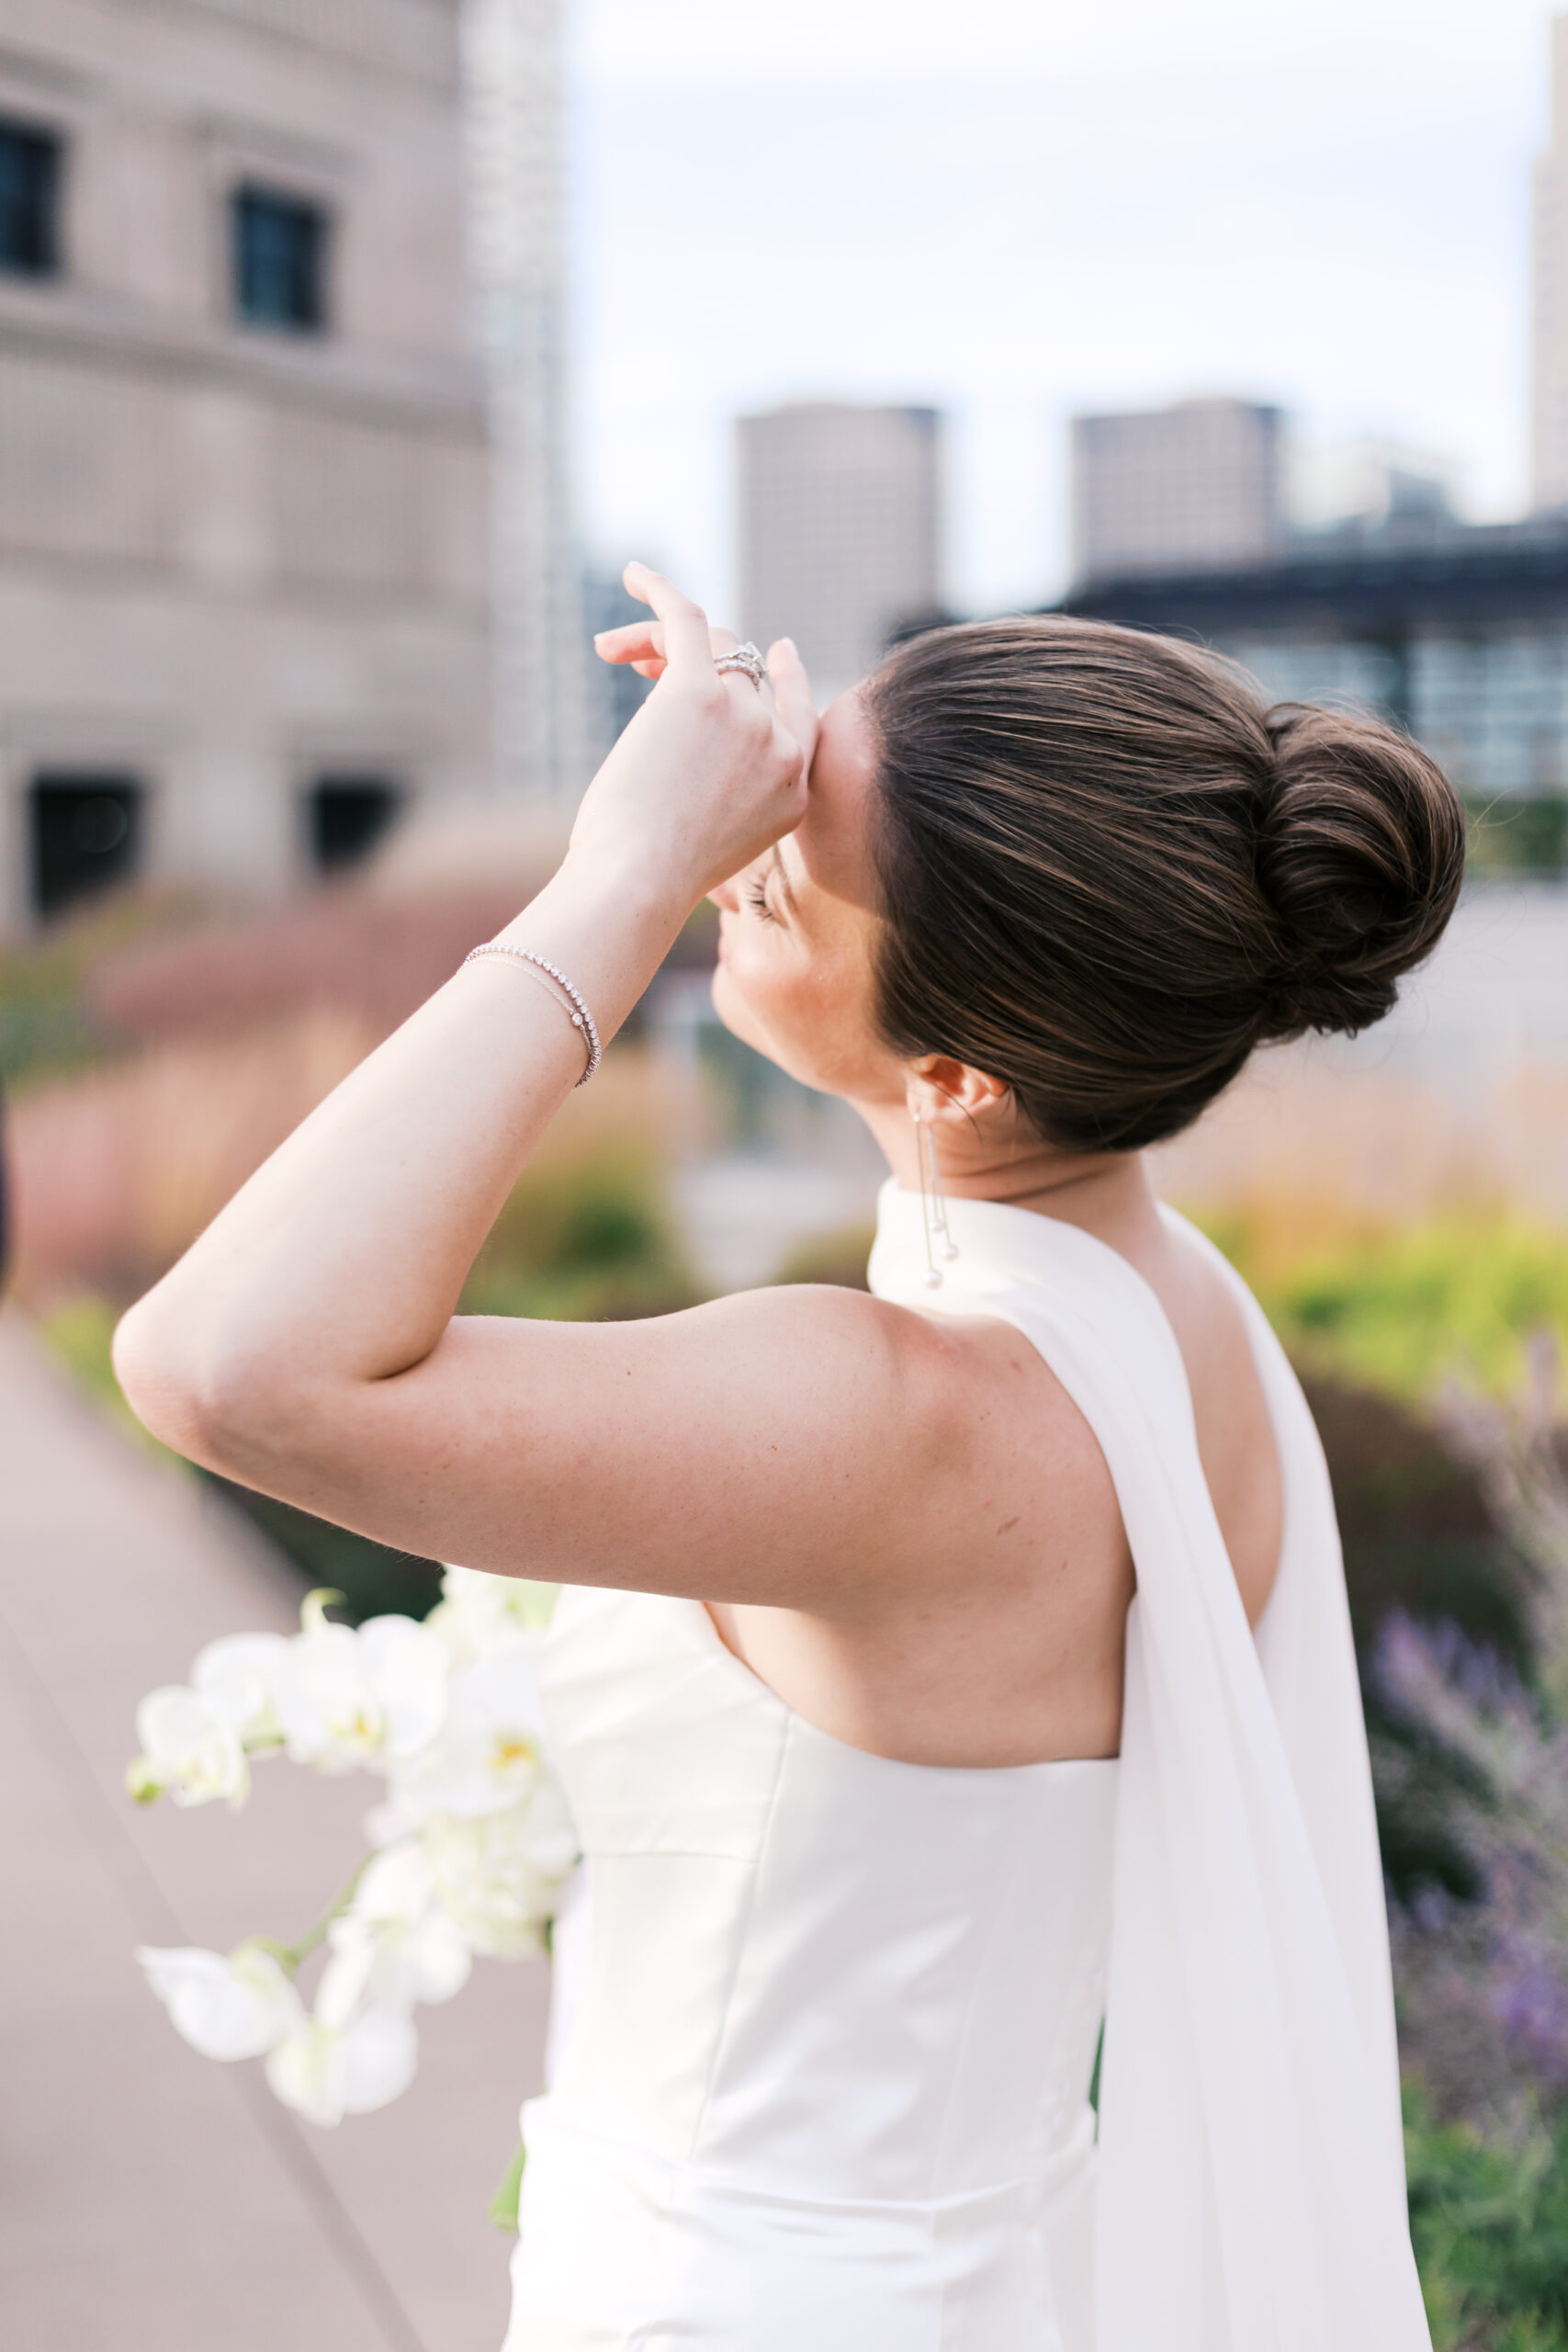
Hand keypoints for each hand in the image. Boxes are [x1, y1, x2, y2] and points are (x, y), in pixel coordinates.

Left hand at [576, 564, 811, 906]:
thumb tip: (715, 850)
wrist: (638, 886)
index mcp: (795, 791)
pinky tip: (633, 575)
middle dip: (697, 663)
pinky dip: (658, 590)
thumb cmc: (653, 885)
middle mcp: (779, 746)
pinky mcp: (698, 690)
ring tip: (611, 650)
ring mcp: (745, 714)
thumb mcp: (712, 856)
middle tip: (644, 667)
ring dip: (661, 640)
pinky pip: (685, 616)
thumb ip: (726, 823)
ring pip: (713, 643)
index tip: (779, 650)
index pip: (801, 714)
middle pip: (746, 672)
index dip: (787, 678)